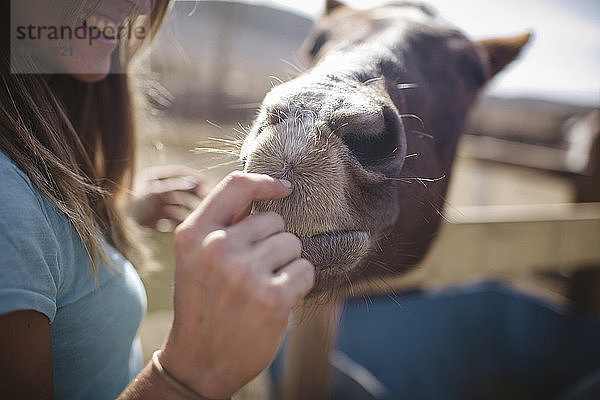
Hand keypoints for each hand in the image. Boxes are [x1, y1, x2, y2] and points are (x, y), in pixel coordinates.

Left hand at [129, 165, 205, 230]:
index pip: (180, 173)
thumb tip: (193, 181)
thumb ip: (174, 186)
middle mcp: (157, 189)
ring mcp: (157, 205)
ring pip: (180, 204)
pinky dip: (178, 219)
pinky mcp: (158, 219)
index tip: (208, 184)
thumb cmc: (132, 207)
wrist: (118, 230)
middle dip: (195, 195)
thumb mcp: (154, 193)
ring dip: (186, 208)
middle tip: (208, 201)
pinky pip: (174, 217)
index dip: (195, 178)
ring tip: (193, 215)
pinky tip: (180, 224)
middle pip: (183, 188)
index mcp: (154, 177)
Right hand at [160, 171, 314, 399]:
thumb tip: (261, 194)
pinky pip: (305, 270)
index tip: (285, 188)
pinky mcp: (272, 297)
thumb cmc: (203, 304)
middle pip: (274, 220)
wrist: (199, 362)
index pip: (236, 185)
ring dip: (286, 265)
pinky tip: (276, 301)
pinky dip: (298, 284)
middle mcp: (217, 248)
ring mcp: (245, 272)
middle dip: (273, 243)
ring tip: (261, 288)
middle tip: (252, 274)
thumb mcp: (195, 259)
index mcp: (193, 234)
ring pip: (293, 244)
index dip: (266, 182)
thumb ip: (223, 225)